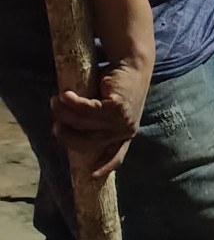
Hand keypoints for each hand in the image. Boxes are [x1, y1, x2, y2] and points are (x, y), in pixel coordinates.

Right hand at [51, 61, 148, 179]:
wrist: (133, 63)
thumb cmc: (117, 86)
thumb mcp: (108, 108)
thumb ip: (94, 122)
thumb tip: (65, 131)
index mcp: (125, 134)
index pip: (117, 155)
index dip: (105, 166)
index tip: (93, 175)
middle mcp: (125, 131)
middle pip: (86, 142)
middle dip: (66, 135)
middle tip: (54, 125)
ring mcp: (121, 120)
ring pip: (83, 123)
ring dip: (64, 112)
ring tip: (54, 101)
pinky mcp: (116, 107)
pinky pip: (87, 109)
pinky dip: (72, 102)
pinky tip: (64, 94)